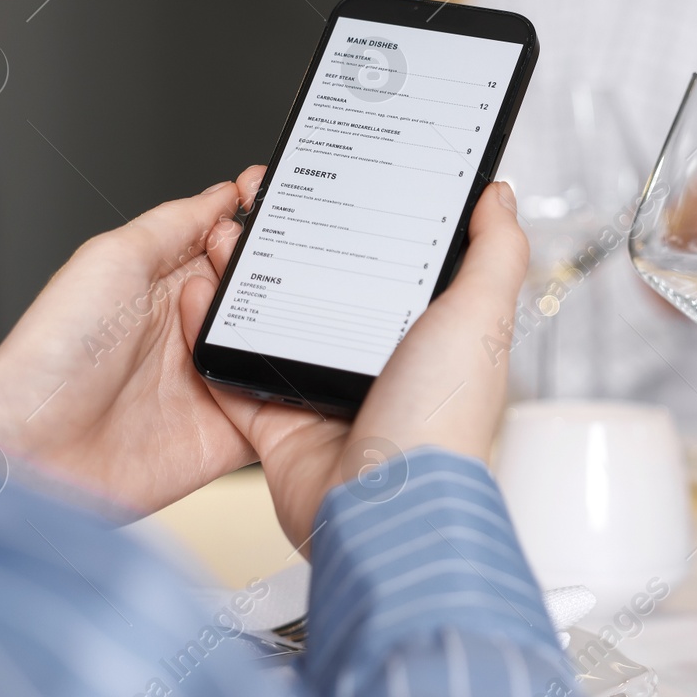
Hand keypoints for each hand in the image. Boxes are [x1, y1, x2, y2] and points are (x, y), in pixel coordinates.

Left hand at [0, 167, 336, 514]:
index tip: (285, 207)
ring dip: (293, 331)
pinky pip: (284, 411)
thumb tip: (226, 195)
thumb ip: (176, 223)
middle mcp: (193, 333)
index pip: (232, 248)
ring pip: (281, 347)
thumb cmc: (53, 354)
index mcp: (165, 286)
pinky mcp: (230, 435)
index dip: (259, 227)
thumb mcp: (113, 257)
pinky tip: (303, 372)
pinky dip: (302, 394)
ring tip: (283, 318)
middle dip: (284, 275)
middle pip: (267, 295)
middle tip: (275, 268)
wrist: (35, 449)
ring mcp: (214, 383)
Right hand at [179, 179, 527, 549]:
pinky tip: (197, 300)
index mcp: (431, 340)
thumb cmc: (441, 424)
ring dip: (243, 283)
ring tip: (224, 240)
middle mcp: (379, 367)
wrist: (382, 510)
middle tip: (264, 208)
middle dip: (292, 248)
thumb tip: (498, 197)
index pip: (396, 270)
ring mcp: (325, 398)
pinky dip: (208, 339)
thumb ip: (495, 253)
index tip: (341, 186)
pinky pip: (233, 375)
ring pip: (274, 327)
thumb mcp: (481, 317)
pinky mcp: (279, 428)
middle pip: (326, 292)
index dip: (368, 226)